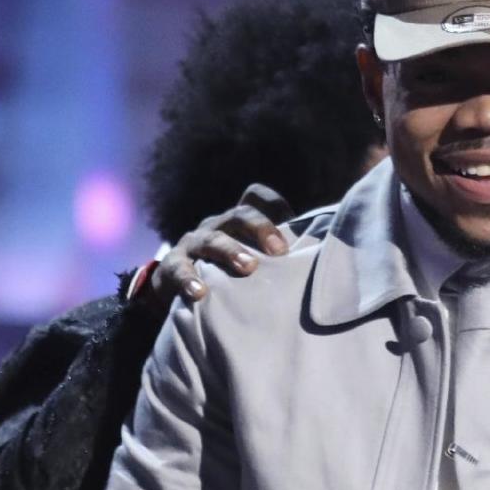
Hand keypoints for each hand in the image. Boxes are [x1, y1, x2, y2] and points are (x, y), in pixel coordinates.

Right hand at [152, 183, 291, 303]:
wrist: (178, 293)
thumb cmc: (228, 279)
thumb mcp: (251, 263)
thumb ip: (274, 260)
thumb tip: (317, 265)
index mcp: (237, 223)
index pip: (255, 197)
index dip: (274, 204)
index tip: (293, 221)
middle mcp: (217, 227)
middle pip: (238, 216)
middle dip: (260, 229)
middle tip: (279, 252)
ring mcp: (193, 244)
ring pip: (212, 240)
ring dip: (230, 252)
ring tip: (248, 267)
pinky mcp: (172, 266)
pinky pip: (178, 269)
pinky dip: (188, 279)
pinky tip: (200, 292)